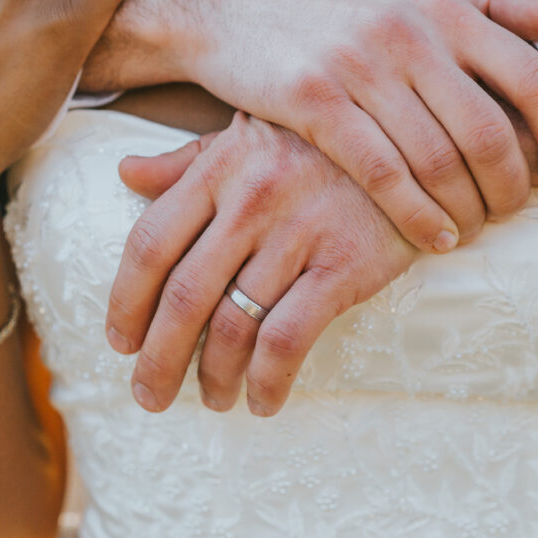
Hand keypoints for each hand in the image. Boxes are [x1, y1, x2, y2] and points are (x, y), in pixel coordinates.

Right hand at [84, 0, 537, 252]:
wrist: (233, 4)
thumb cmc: (336, 6)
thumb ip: (494, 0)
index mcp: (446, 7)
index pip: (535, 77)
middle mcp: (410, 32)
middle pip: (490, 132)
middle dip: (515, 188)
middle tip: (517, 215)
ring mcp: (360, 66)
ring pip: (439, 161)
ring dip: (467, 211)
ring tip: (475, 231)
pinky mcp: (313, 100)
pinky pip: (383, 175)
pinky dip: (418, 217)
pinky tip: (435, 239)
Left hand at [104, 113, 414, 416]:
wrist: (417, 144)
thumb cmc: (324, 145)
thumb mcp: (252, 137)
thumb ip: (188, 162)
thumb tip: (126, 173)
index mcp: (219, 167)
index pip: (149, 244)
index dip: (125, 302)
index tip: (120, 342)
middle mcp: (252, 198)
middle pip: (183, 295)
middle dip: (159, 358)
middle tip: (150, 394)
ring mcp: (299, 232)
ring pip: (234, 325)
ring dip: (214, 378)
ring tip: (213, 400)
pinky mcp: (344, 265)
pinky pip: (289, 339)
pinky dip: (268, 381)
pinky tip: (263, 400)